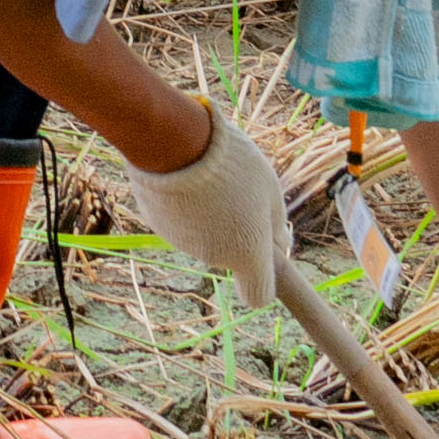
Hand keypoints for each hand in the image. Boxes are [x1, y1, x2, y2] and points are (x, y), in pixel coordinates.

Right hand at [104, 114, 298, 308]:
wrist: (174, 141)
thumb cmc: (232, 163)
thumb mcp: (269, 188)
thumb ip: (275, 223)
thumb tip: (281, 244)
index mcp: (247, 254)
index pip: (258, 296)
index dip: (262, 280)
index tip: (263, 258)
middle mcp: (214, 258)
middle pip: (229, 255)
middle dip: (234, 233)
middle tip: (236, 194)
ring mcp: (182, 243)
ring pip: (202, 236)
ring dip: (208, 216)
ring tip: (208, 177)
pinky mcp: (157, 224)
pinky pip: (178, 220)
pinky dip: (183, 206)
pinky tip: (183, 175)